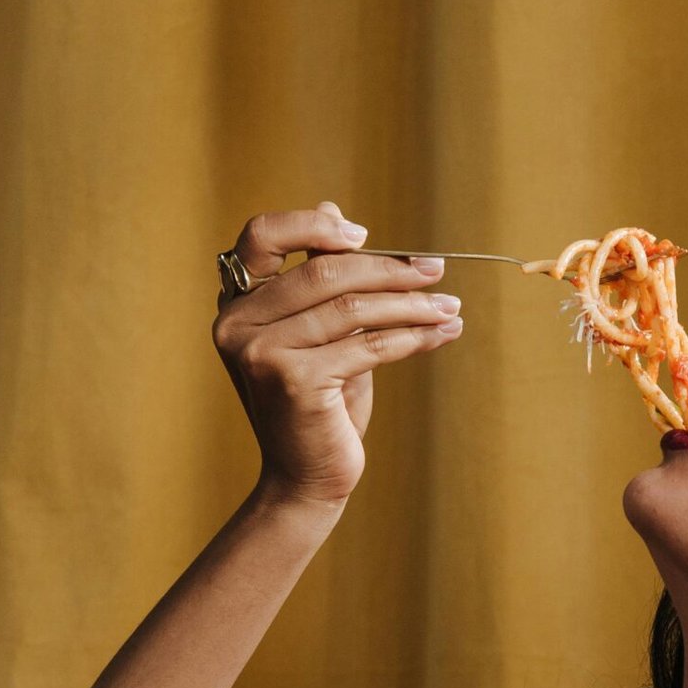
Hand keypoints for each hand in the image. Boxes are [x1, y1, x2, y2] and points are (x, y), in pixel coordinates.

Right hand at [212, 204, 461, 506]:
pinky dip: (412, 337)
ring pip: (352, 309)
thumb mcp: (318, 332)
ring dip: (412, 306)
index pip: (264, 235)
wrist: (307, 478)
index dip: (314, 225)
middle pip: (323, 273)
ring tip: (451, 308)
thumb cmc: (318, 403)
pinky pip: (368, 345)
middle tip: (436, 270)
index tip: (365, 237)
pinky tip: (441, 334)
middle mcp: (238, 324)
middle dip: (389, 270)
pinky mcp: (293, 381)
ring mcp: (261, 353)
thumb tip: (334, 209)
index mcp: (236, 304)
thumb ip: (321, 278)